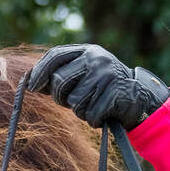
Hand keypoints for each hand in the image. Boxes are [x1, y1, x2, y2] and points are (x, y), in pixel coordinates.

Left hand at [28, 44, 169, 128]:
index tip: (31, 87)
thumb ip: (62, 74)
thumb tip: (30, 82)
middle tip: (70, 102)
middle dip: (60, 98)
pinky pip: (89, 114)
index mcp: (87, 50)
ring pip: (74, 102)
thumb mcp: (85, 74)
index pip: (55, 56)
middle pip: (60, 81)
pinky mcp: (114, 93)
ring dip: (79, 111)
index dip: (39, 72)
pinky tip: (103, 113)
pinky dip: (93, 119)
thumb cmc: (104, 89)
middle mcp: (96, 59)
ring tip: (93, 105)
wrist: (139, 98)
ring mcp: (106, 75)